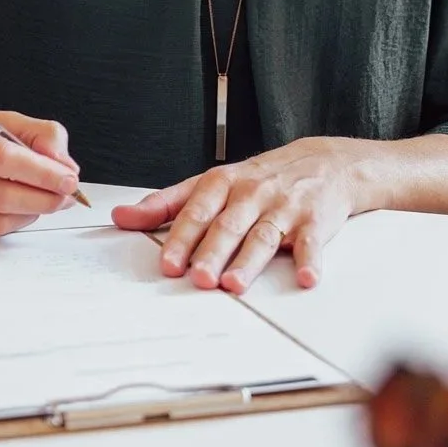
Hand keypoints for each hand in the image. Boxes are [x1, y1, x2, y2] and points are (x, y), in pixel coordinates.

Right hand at [0, 107, 80, 239]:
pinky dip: (5, 225)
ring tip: (42, 203)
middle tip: (65, 197)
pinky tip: (14, 212)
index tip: (69, 179)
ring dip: (27, 215)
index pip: (2, 157)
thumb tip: (65, 166)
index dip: (41, 172)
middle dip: (43, 199)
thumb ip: (37, 135)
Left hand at [112, 138, 364, 292]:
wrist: (324, 162)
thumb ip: (166, 203)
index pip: (197, 212)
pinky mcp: (315, 221)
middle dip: (212, 253)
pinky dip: (310, 260)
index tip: (168, 263)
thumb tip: (122, 217)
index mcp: (222, 184)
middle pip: (228, 226)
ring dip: (249, 261)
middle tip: (199, 279)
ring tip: (234, 284)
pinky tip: (305, 277)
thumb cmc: (260, 179)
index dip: (181, 238)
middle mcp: (251, 194)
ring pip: (263, 236)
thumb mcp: (211, 184)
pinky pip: (311, 242)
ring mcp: (284, 207)